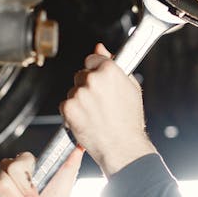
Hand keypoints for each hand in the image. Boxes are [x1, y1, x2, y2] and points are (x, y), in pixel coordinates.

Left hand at [60, 43, 156, 175]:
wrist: (123, 147)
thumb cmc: (130, 122)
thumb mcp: (131, 87)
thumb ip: (114, 64)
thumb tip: (101, 48)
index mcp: (109, 70)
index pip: (92, 59)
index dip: (96, 70)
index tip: (100, 80)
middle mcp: (92, 79)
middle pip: (81, 74)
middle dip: (88, 86)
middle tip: (100, 102)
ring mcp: (79, 93)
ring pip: (73, 90)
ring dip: (80, 99)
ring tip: (96, 114)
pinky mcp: (68, 108)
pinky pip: (66, 104)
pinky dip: (73, 112)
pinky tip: (87, 120)